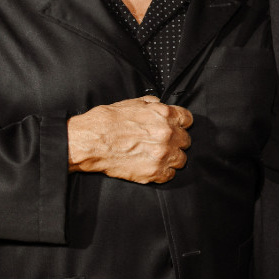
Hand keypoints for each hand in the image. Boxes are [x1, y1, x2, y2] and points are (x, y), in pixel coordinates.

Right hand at [67, 96, 192, 183]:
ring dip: (172, 158)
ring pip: (181, 160)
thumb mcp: (133, 103)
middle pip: (186, 141)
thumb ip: (152, 104)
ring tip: (158, 157)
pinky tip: (152, 167)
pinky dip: (163, 172)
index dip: (181, 124)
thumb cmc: (108, 121)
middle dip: (176, 142)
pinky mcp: (154, 172)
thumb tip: (161, 105)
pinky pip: (169, 175)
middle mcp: (168, 134)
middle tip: (163, 144)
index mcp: (165, 115)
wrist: (91, 141)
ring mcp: (162, 154)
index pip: (188, 120)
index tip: (175, 128)